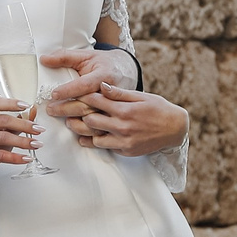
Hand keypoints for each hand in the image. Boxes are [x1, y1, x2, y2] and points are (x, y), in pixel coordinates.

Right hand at [0, 97, 38, 180]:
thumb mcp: (5, 131)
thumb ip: (18, 121)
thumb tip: (33, 111)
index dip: (10, 103)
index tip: (27, 106)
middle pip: (2, 120)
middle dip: (24, 125)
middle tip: (39, 129)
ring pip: (3, 137)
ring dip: (23, 141)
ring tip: (36, 144)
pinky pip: (0, 155)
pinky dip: (16, 157)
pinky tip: (26, 158)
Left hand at [37, 47, 134, 122]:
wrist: (126, 71)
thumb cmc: (103, 63)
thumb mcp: (86, 55)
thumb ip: (64, 57)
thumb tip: (44, 60)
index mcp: (104, 75)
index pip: (85, 85)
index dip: (69, 90)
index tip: (54, 94)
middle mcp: (111, 93)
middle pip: (87, 105)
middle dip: (66, 109)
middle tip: (50, 109)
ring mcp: (114, 108)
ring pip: (95, 121)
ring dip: (77, 124)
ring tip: (65, 121)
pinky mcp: (115, 117)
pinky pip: (102, 130)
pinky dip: (88, 134)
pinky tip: (78, 131)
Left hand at [70, 85, 189, 156]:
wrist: (175, 129)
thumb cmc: (158, 109)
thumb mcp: (141, 96)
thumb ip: (120, 93)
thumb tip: (101, 86)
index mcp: (125, 109)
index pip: (96, 101)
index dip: (81, 96)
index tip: (69, 93)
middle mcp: (123, 126)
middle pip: (90, 120)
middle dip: (75, 113)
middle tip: (62, 109)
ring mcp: (124, 141)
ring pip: (93, 137)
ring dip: (81, 130)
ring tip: (70, 123)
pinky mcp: (125, 150)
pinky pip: (104, 147)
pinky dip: (94, 142)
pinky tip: (86, 137)